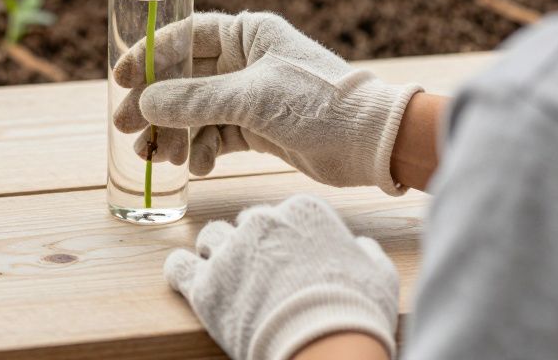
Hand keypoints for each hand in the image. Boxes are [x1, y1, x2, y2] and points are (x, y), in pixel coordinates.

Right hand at [113, 11, 420, 192]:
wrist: (373, 145)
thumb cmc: (318, 105)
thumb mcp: (252, 98)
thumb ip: (195, 100)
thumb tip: (144, 104)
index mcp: (248, 33)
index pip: (185, 36)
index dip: (148, 57)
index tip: (120, 79)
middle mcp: (245, 60)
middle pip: (182, 78)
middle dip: (154, 105)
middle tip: (126, 128)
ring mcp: (249, 95)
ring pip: (194, 111)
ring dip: (174, 134)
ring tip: (159, 158)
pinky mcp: (256, 127)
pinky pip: (214, 135)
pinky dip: (203, 150)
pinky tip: (199, 166)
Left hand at [166, 194, 398, 359]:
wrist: (326, 347)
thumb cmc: (357, 313)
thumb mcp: (380, 275)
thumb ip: (366, 252)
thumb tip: (360, 245)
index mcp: (302, 211)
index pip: (284, 214)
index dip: (288, 240)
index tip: (293, 262)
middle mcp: (262, 222)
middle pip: (247, 224)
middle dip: (252, 246)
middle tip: (261, 277)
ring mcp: (230, 251)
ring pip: (210, 238)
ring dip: (216, 255)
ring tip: (227, 280)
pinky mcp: (205, 284)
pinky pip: (178, 266)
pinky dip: (182, 273)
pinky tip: (190, 283)